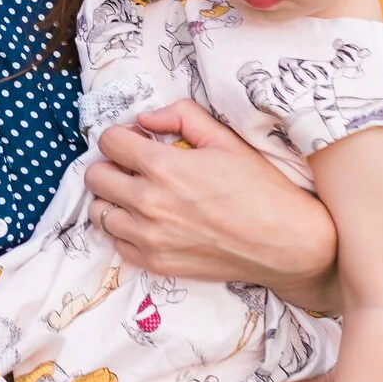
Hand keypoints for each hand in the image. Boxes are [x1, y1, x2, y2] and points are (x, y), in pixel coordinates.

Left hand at [87, 102, 340, 310]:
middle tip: (135, 167)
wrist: (286, 243)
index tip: (138, 142)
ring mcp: (150, 239)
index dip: (122, 136)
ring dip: (112, 199)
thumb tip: (146, 119)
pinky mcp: (157, 265)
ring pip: (98, 213)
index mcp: (164, 168)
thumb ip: (180, 116)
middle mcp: (149, 205)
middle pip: (95, 177)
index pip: (108, 142)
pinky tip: (148, 222)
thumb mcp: (224, 138)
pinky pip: (117, 244)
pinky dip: (125, 231)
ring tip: (138, 195)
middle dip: (112, 165)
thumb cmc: (259, 187)